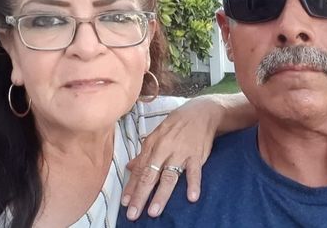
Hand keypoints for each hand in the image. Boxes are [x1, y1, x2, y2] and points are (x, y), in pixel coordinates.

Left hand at [121, 97, 220, 219]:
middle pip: (150, 176)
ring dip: (161, 195)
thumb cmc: (177, 124)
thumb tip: (131, 168)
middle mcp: (164, 150)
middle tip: (133, 213)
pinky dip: (193, 184)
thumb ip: (144, 154)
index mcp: (152, 145)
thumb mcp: (157, 135)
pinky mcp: (197, 155)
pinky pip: (195, 171)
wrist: (201, 112)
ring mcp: (180, 153)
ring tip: (154, 211)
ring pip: (169, 176)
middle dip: (140, 196)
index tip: (125, 203)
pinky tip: (191, 197)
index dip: (131, 187)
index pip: (140, 170)